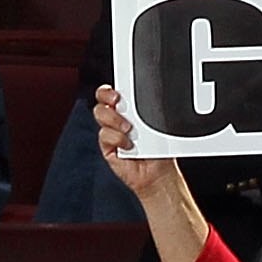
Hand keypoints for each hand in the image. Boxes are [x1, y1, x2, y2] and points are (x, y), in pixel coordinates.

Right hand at [92, 83, 176, 200]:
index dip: (110, 89)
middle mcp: (117, 118)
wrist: (157, 172)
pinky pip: (104, 135)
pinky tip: (129, 145)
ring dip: (115, 119)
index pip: (112, 92)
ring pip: (101, 114)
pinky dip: (117, 138)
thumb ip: (150, 108)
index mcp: (129, 109)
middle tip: (117, 101)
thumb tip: (151, 95)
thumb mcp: (159, 122)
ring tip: (130, 129)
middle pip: (101, 99)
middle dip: (106, 96)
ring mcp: (111, 131)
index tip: (118, 92)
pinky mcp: (107, 146)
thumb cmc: (160, 147)